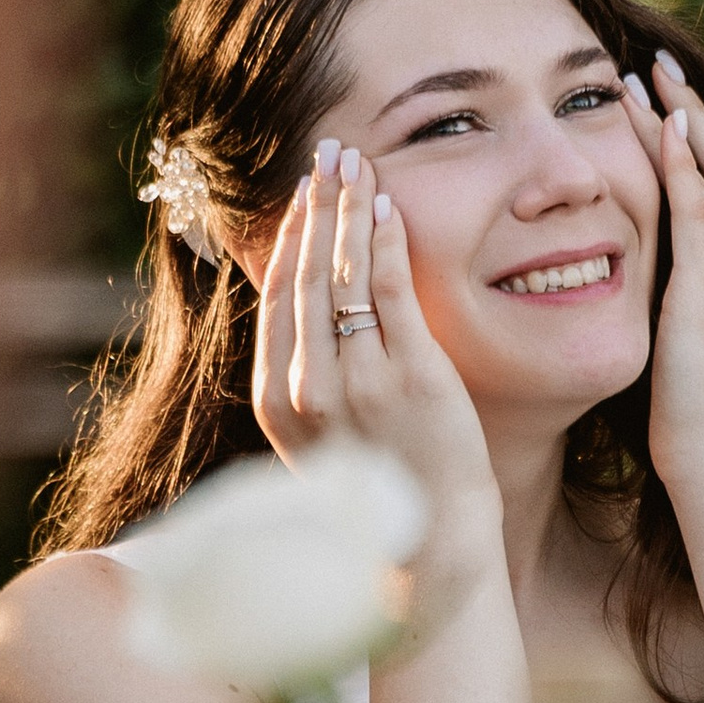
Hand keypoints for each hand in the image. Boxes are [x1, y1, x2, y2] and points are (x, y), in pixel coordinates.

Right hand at [248, 145, 498, 551]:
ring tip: (356, 163)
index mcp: (276, 402)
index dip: (288, 238)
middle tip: (327, 154)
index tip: (303, 194)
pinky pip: (389, 293)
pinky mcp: (409, 377)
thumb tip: (310, 311)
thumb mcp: (325, 434)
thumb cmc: (385, 489)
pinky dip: (383, 242)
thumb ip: (311, 376)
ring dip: (348, 209)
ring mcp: (356, 382)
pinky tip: (387, 207)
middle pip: (303, 275)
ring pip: (340, 275)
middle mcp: (306, 388)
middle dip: (315, 205)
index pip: (276, 298)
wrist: (428, 548)